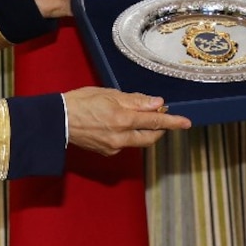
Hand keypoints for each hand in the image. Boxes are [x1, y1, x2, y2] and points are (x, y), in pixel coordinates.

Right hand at [64, 88, 191, 154]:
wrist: (59, 120)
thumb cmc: (82, 101)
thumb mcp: (110, 94)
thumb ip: (136, 100)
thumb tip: (157, 103)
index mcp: (122, 119)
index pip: (154, 121)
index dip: (172, 121)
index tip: (186, 122)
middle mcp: (120, 137)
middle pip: (150, 137)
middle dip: (161, 129)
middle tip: (165, 117)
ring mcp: (114, 147)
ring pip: (138, 141)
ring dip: (144, 131)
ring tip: (139, 116)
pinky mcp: (107, 151)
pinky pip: (125, 144)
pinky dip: (129, 134)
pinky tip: (120, 124)